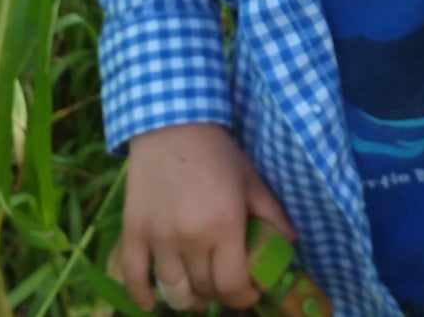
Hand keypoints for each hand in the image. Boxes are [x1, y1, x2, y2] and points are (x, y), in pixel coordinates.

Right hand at [112, 122, 294, 311]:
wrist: (171, 125)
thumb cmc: (217, 153)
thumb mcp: (252, 181)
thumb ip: (272, 216)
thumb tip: (290, 244)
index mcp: (223, 225)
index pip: (233, 285)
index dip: (244, 298)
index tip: (249, 294)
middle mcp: (190, 237)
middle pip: (204, 289)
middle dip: (218, 294)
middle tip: (224, 284)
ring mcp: (158, 236)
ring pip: (172, 290)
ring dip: (187, 299)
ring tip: (196, 292)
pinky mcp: (133, 231)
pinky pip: (133, 276)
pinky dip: (141, 296)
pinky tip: (150, 303)